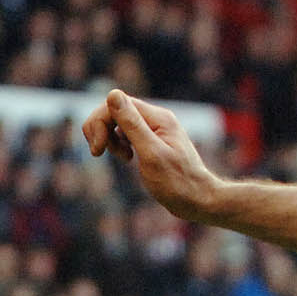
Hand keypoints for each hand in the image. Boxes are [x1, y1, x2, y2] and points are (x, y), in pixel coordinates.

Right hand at [80, 89, 222, 222]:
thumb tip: (113, 94)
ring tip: (122, 158)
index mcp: (158, 118)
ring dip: (110, 138)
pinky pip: (127, 133)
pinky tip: (127, 159)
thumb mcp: (151, 153)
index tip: (97, 150)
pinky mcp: (152, 142)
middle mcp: (157, 119)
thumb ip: (132, 124)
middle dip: (101, 129)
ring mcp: (155, 130)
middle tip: (98, 152)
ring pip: (119, 122)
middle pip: (116, 110)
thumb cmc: (176, 182)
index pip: (118, 103)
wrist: (198, 200)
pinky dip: (119, 144)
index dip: (100, 122)